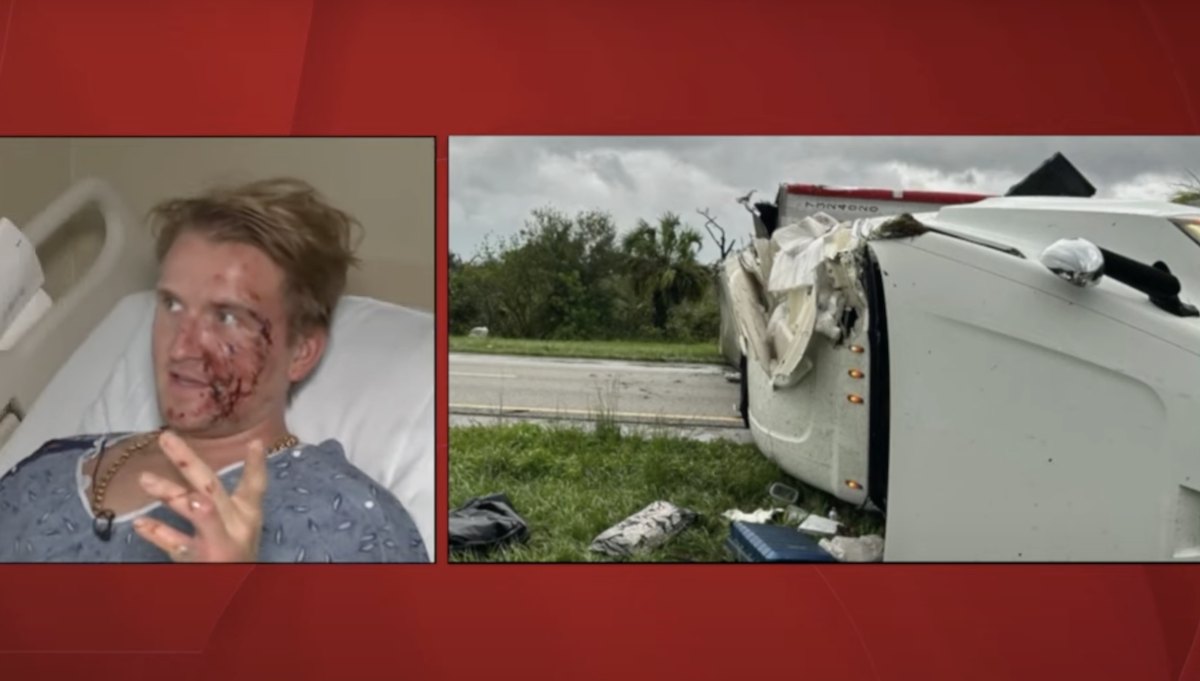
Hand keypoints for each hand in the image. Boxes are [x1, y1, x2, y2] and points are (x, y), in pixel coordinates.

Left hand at [132, 431, 268, 562]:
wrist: (233, 595)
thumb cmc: (233, 553)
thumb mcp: (238, 525)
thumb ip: (222, 498)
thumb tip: (194, 466)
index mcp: (247, 514)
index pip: (255, 485)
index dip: (255, 464)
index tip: (253, 442)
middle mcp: (234, 526)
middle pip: (212, 488)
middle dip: (189, 463)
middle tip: (166, 439)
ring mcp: (216, 544)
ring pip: (195, 514)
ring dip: (170, 493)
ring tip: (144, 478)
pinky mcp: (198, 561)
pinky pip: (175, 545)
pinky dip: (157, 533)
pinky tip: (140, 523)